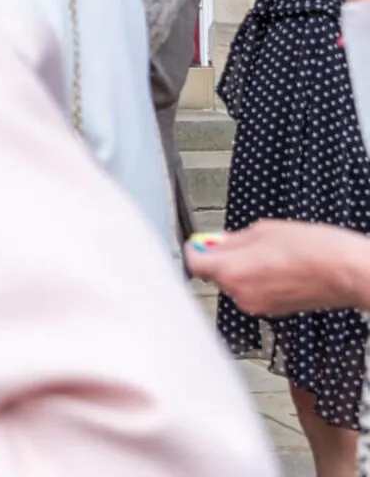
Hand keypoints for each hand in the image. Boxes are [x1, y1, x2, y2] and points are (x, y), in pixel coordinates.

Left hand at [187, 220, 369, 315]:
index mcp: (232, 272)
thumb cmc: (313, 250)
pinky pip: (253, 292)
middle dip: (222, 258)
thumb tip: (216, 242)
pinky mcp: (272, 311)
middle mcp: (240, 294)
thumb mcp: (264, 230)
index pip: (194, 263)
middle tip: (239, 242)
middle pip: (215, 274)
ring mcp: (256, 306)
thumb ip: (232, 239)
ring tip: (268, 255)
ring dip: (241, 269)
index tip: (200, 241)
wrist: (348, 273)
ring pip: (235, 283)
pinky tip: (277, 268)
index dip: (196, 249)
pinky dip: (257, 280)